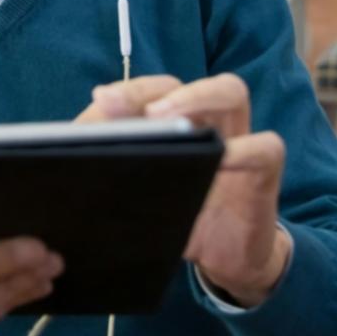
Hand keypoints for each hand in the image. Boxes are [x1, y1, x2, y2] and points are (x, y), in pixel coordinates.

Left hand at [83, 74, 289, 307]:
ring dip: (197, 98)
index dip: (130, 91)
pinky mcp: (263, 171)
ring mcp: (239, 139)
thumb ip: (113, 164)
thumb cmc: (176, 216)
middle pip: (180, 75)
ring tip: (167, 119)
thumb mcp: (140, 193)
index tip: (102, 100)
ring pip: (231, 91)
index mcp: (176, 119)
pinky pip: (265, 147)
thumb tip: (70, 152)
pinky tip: (220, 161)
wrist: (223, 260)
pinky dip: (244, 150)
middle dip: (160, 89)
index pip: (155, 88)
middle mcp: (207, 119)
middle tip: (133, 109)